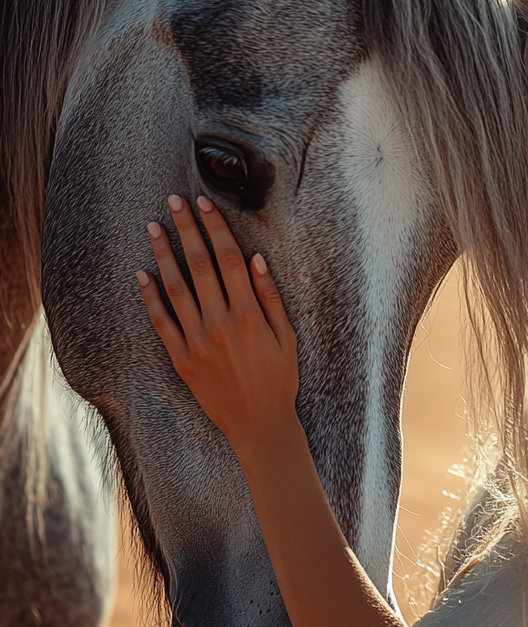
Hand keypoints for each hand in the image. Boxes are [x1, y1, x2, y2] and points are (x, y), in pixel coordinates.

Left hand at [136, 194, 298, 462]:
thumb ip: (270, 296)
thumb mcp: (286, 337)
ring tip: (154, 228)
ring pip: (175, 288)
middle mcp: (220, 324)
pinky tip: (142, 274)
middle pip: (199, 265)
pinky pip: (162, 322)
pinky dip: (150, 297)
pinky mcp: (182, 359)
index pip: (228, 258)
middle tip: (174, 201)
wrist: (259, 425)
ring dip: (163, 254)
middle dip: (186, 229)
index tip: (205, 203)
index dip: (215, 227)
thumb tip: (254, 258)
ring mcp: (197, 341)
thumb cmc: (279, 380)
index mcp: (248, 315)